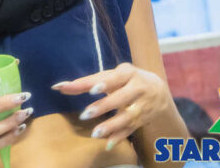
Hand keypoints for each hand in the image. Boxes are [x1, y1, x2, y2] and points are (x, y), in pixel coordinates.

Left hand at [52, 62, 170, 148]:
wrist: (159, 90)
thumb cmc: (126, 80)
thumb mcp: (111, 76)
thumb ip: (87, 82)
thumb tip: (60, 87)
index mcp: (128, 74)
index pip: (114, 78)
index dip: (104, 84)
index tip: (91, 90)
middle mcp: (137, 89)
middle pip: (120, 99)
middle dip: (103, 107)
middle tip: (84, 114)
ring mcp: (142, 106)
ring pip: (127, 117)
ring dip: (111, 125)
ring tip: (95, 133)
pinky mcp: (142, 120)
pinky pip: (131, 130)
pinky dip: (120, 137)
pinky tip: (107, 144)